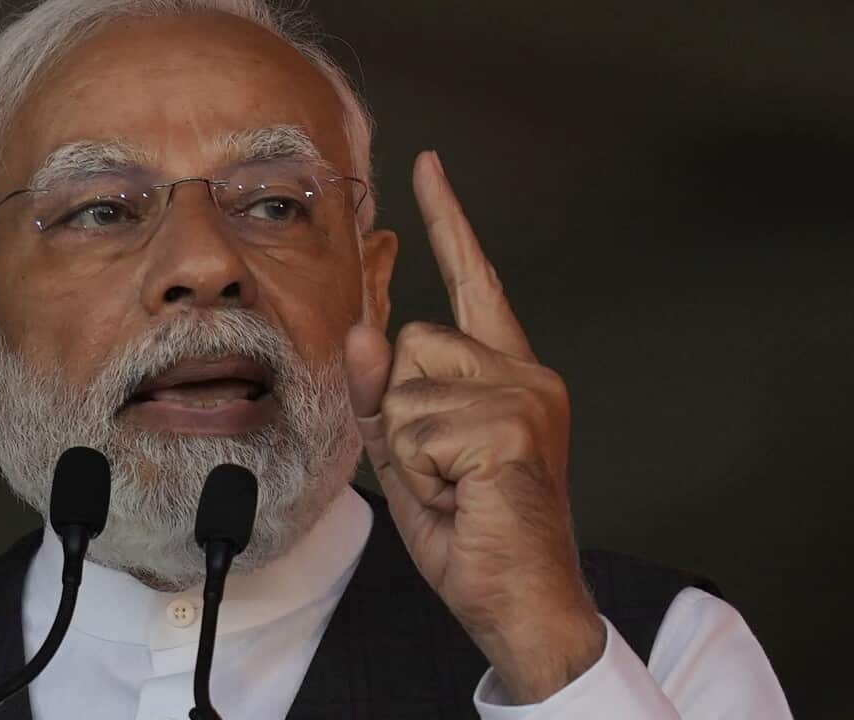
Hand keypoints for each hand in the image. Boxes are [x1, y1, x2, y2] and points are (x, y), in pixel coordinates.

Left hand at [344, 151, 604, 702]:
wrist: (518, 599)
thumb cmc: (470, 528)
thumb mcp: (408, 453)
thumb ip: (382, 392)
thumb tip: (364, 332)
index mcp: (505, 371)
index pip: (473, 280)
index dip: (448, 222)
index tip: (428, 165)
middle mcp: (524, 371)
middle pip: (411, 342)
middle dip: (399, 412)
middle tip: (442, 471)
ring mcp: (524, 394)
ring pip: (404, 386)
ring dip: (408, 447)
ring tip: (455, 487)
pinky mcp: (510, 425)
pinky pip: (413, 428)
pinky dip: (420, 473)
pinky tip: (463, 497)